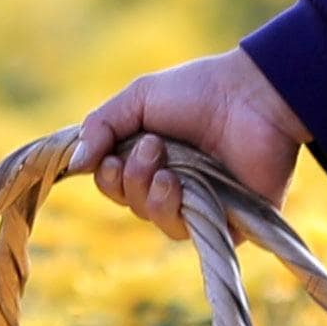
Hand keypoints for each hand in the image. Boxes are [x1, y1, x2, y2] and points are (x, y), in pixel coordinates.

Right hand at [65, 50, 308, 239]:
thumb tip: (73, 165)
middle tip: (153, 147)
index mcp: (152, 156)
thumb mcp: (138, 98)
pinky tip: (179, 187)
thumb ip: (100, 126)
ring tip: (168, 170)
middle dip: (130, 181)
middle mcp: (175, 182)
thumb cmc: (199, 90)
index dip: (106, 177)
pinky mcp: (227, 222)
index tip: (108, 157)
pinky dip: (175, 212)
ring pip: (156, 220)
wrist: (253, 97)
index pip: (114, 184)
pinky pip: (189, 234)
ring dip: (151, 196)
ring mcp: (201, 203)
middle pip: (132, 204)